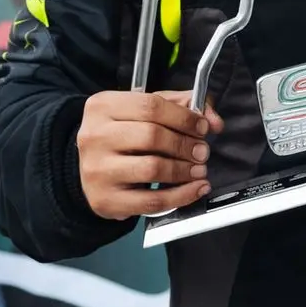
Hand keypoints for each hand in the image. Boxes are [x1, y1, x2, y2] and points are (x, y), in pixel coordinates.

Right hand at [76, 88, 223, 218]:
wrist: (93, 169)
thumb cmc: (124, 137)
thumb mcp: (147, 110)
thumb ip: (183, 105)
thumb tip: (213, 120)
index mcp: (103, 107)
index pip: (151, 105)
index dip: (184, 117)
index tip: (202, 127)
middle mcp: (94, 136)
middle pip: (152, 136)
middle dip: (185, 144)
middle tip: (202, 151)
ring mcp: (96, 170)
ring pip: (152, 168)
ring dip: (184, 170)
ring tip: (199, 170)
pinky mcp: (105, 199)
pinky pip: (151, 201)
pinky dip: (181, 196)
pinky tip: (195, 188)